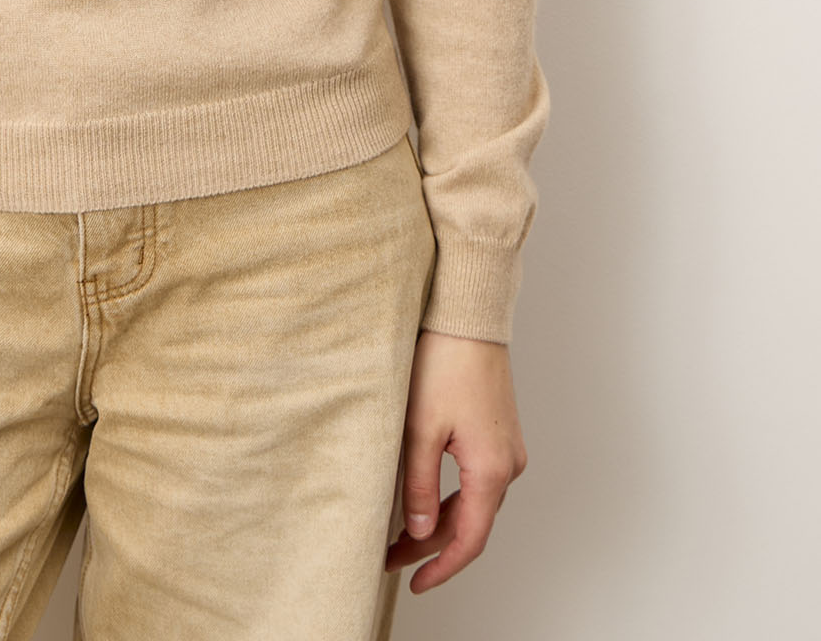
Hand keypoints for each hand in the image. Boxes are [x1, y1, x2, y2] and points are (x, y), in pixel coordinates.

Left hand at [383, 328, 528, 592]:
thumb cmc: (444, 362)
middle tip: (388, 557)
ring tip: (399, 533)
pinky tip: (423, 498)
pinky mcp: (498, 433)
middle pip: (470, 524)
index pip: (469, 539)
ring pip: (473, 502)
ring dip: (438, 521)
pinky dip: (450, 497)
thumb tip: (417, 532)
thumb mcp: (420, 428)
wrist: (467, 315)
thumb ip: (418, 485)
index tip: (413, 583)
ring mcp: (507, 448)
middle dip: (429, 545)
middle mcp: (508, 464)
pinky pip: (477, 480)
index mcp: (492, 469)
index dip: (441, 567)